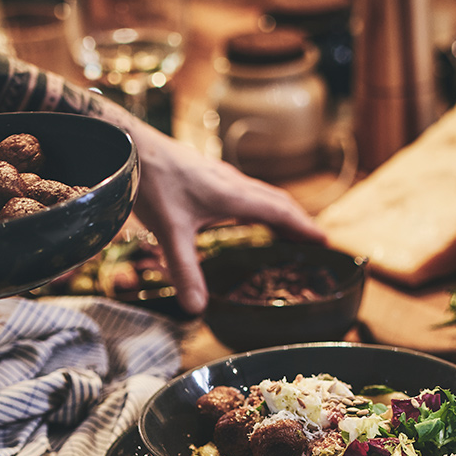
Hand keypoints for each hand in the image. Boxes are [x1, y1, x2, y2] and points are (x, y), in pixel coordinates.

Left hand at [123, 117, 325, 313]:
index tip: (325, 241)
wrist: (130, 146)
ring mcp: (220, 176)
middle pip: (277, 201)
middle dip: (298, 222)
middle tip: (313, 242)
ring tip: (287, 233)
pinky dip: (258, 206)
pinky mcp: (207, 174)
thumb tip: (197, 309)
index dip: (304, 227)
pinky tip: (245, 216)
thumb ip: (185, 271)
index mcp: (233, 196)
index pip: (281, 212)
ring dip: (279, 212)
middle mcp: (233, 183)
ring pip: (261, 194)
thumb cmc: (152, 182)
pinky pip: (245, 191)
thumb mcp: (169, 232)